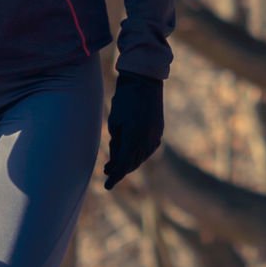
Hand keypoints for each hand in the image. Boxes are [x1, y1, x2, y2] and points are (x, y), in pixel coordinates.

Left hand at [102, 69, 163, 189]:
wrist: (144, 81)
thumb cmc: (125, 99)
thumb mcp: (115, 122)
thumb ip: (116, 143)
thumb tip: (117, 158)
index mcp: (134, 137)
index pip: (124, 164)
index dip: (115, 176)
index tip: (107, 186)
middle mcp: (148, 140)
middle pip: (133, 163)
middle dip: (120, 169)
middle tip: (107, 171)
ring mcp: (155, 136)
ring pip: (141, 157)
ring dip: (129, 162)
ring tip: (115, 161)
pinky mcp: (158, 131)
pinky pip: (148, 149)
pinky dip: (138, 154)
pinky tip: (130, 153)